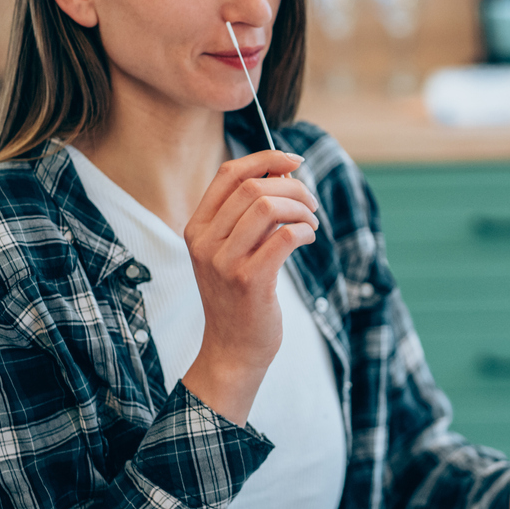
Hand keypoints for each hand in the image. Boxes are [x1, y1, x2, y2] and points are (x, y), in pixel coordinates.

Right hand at [181, 150, 318, 425]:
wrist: (233, 349)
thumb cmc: (239, 296)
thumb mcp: (232, 250)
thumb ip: (249, 214)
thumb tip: (283, 172)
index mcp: (197, 227)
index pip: (229, 173)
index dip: (266, 159)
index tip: (293, 161)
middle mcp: (204, 241)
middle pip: (253, 187)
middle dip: (292, 187)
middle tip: (311, 204)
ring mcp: (224, 262)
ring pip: (268, 207)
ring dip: (301, 208)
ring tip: (311, 223)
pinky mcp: (249, 281)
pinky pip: (284, 237)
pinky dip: (304, 231)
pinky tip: (308, 239)